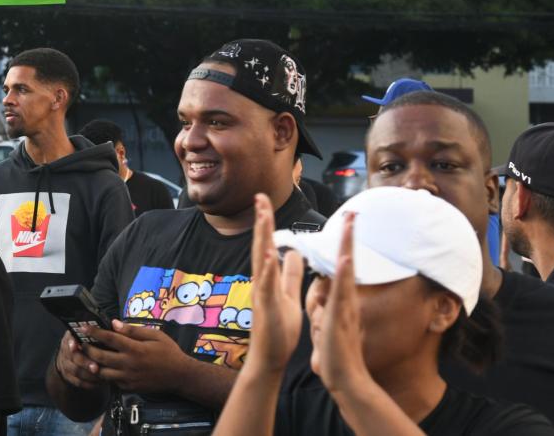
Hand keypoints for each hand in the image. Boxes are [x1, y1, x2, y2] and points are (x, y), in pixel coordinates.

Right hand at [54, 332, 103, 390]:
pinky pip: (78, 382)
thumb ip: (97, 331)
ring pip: (76, 371)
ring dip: (89, 375)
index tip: (75, 346)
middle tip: (96, 367)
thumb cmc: (86, 341)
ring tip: (102, 377)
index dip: (72, 343)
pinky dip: (89, 383)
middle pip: (73, 357)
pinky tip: (99, 382)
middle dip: (85, 363)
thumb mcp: (87, 332)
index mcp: (71, 337)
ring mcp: (66, 364)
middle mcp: (66, 350)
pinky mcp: (69, 376)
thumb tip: (114, 324)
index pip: (69, 339)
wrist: (70, 355)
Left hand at [83, 320, 189, 393]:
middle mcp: (129, 364)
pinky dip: (104, 375)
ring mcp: (128, 378)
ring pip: (103, 373)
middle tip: (79, 343)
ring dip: (92, 365)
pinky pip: (112, 382)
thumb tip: (114, 324)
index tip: (84, 327)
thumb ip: (133, 330)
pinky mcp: (129, 388)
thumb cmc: (168, 352)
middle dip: (87, 349)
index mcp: (135, 349)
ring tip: (85, 357)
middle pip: (101, 357)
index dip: (95, 332)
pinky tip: (101, 368)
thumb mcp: (154, 335)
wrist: (180, 376)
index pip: (109, 339)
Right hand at [246, 193, 304, 374]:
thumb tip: (294, 254)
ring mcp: (262, 292)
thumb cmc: (278, 328)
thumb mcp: (288, 295)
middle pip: (261, 245)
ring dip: (262, 237)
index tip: (264, 201)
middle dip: (261, 221)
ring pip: (261, 259)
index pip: (268, 244)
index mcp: (269, 278)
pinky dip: (267, 268)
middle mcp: (262, 281)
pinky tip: (270, 253)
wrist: (271, 356)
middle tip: (259, 197)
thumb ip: (290, 275)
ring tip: (263, 215)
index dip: (266, 223)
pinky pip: (267, 284)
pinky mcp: (267, 306)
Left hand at [308, 213, 371, 395]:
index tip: (346, 223)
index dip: (343, 244)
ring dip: (348, 247)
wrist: (344, 377)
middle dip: (350, 236)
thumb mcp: (327, 321)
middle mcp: (346, 299)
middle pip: (348, 261)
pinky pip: (343, 293)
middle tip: (353, 212)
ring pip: (347, 271)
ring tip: (350, 224)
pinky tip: (346, 259)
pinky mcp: (340, 317)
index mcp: (340, 298)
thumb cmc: (335, 351)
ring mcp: (345, 306)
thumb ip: (326, 305)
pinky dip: (345, 275)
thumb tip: (323, 291)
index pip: (341, 266)